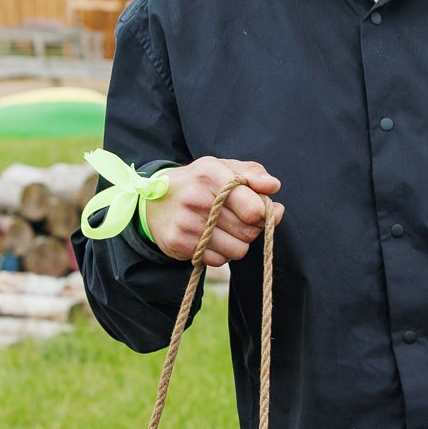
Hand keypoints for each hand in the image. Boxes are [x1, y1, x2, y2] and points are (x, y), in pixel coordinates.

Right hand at [151, 158, 282, 264]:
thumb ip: (253, 173)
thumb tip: (274, 186)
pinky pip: (219, 260)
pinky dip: (221, 253)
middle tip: (238, 219)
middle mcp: (197, 199)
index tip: (258, 210)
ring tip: (223, 228)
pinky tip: (209, 238)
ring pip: (237, 250)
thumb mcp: (223, 168)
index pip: (253, 209)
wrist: (154, 202)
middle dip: (251, 228)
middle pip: (248, 231)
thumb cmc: (198, 183)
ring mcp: (187, 223)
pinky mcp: (180, 244)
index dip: (264, 213)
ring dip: (238, 243)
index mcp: (211, 174)